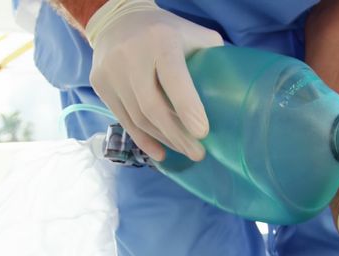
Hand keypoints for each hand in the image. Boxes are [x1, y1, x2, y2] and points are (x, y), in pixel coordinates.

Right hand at [86, 0, 222, 161]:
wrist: (116, 19)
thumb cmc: (165, 31)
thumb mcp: (192, 33)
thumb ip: (213, 55)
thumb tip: (238, 87)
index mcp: (161, 40)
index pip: (173, 78)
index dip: (187, 108)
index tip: (203, 133)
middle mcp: (132, 55)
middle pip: (153, 106)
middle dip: (178, 135)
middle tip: (199, 153)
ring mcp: (112, 71)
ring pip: (138, 117)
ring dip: (164, 140)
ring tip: (185, 151)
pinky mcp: (100, 85)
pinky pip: (124, 120)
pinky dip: (143, 140)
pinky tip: (160, 152)